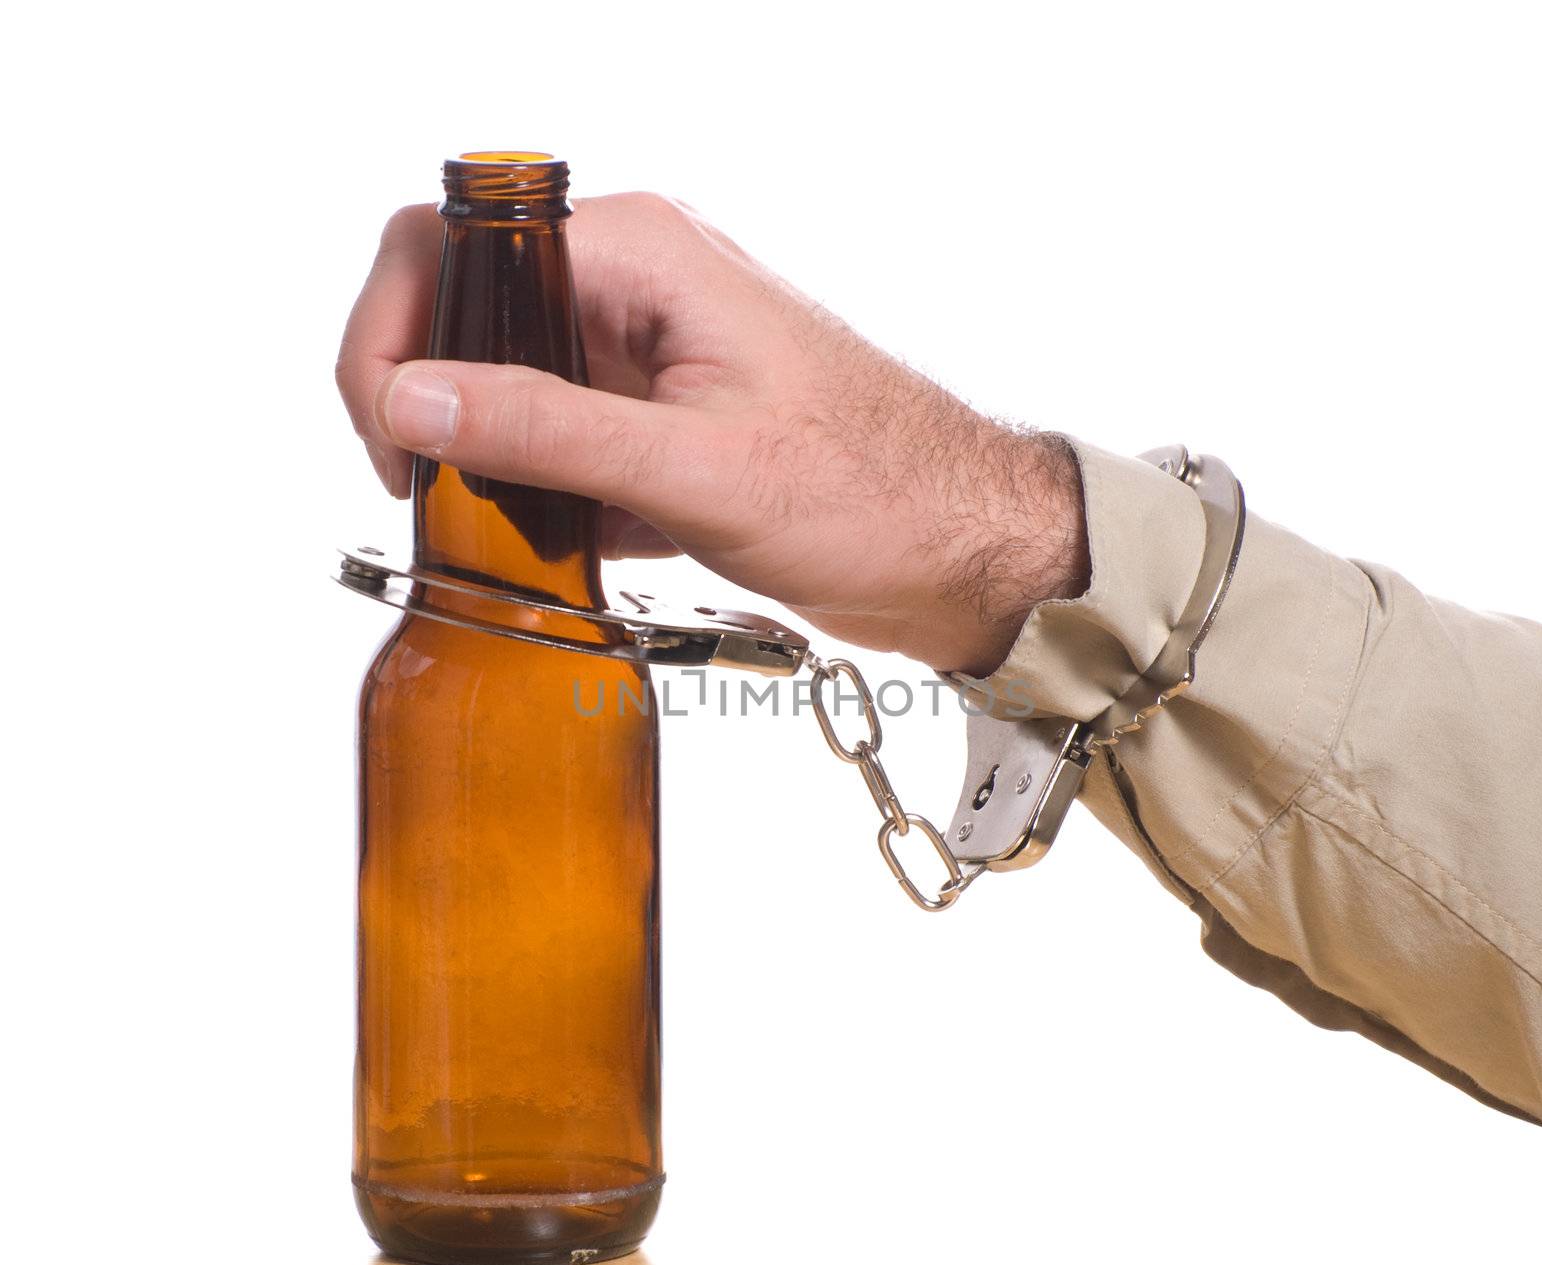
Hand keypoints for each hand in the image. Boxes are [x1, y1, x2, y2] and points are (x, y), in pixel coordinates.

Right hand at [336, 193, 1086, 673]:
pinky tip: (566, 549)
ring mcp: (639, 356)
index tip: (392, 442)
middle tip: (423, 493)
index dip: (388, 335)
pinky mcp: (652, 422)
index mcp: (639, 253)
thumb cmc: (873, 494)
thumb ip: (546, 429)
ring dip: (478, 458)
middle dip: (419, 401)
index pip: (445, 243)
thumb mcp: (695, 469)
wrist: (962, 554)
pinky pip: (552, 444)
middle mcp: (630, 287)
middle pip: (458, 310)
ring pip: (498, 385)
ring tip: (493, 534)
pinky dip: (536, 498)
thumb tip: (409, 398)